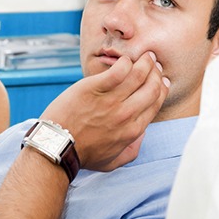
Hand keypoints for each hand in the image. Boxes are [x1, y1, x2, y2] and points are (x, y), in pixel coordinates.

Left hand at [40, 52, 169, 170]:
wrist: (56, 147)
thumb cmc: (83, 154)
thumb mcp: (113, 161)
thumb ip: (132, 150)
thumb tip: (142, 134)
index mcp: (133, 130)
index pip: (156, 102)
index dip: (162, 88)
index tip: (162, 79)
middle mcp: (126, 114)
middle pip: (152, 87)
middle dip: (156, 72)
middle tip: (154, 63)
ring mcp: (111, 101)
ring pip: (138, 75)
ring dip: (145, 62)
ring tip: (145, 56)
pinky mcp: (94, 88)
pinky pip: (118, 70)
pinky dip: (125, 62)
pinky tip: (124, 60)